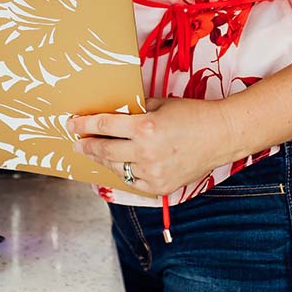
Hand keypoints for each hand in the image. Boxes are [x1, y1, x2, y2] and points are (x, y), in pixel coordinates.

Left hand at [67, 97, 238, 196]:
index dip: (84, 124)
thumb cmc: (193, 115)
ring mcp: (152, 173)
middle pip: (104, 150)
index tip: (71, 124)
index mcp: (145, 127)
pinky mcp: (160, 187)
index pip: (104, 126)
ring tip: (98, 153)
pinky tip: (121, 165)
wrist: (221, 136)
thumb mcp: (161, 104)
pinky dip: (125, 173)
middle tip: (78, 143)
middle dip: (87, 146)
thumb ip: (137, 111)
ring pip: (116, 168)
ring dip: (105, 160)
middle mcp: (146, 152)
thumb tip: (115, 114)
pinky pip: (133, 182)